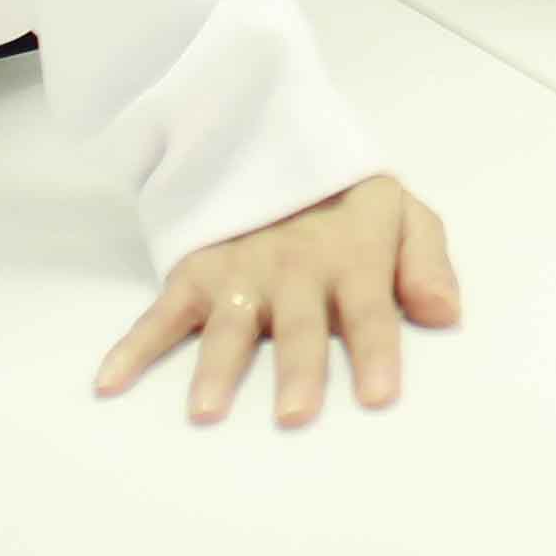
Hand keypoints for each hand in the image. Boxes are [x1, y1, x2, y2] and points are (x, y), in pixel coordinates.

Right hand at [96, 173, 453, 428]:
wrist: (274, 140)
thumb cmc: (346, 199)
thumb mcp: (401, 213)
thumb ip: (426, 262)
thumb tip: (446, 313)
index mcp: (352, 259)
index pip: (370, 310)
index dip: (377, 351)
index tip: (379, 396)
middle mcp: (295, 271)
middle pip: (299, 327)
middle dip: (298, 370)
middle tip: (295, 414)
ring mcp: (241, 274)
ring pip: (229, 327)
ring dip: (217, 368)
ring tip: (205, 411)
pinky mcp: (196, 274)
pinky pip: (161, 313)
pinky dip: (132, 347)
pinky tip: (109, 382)